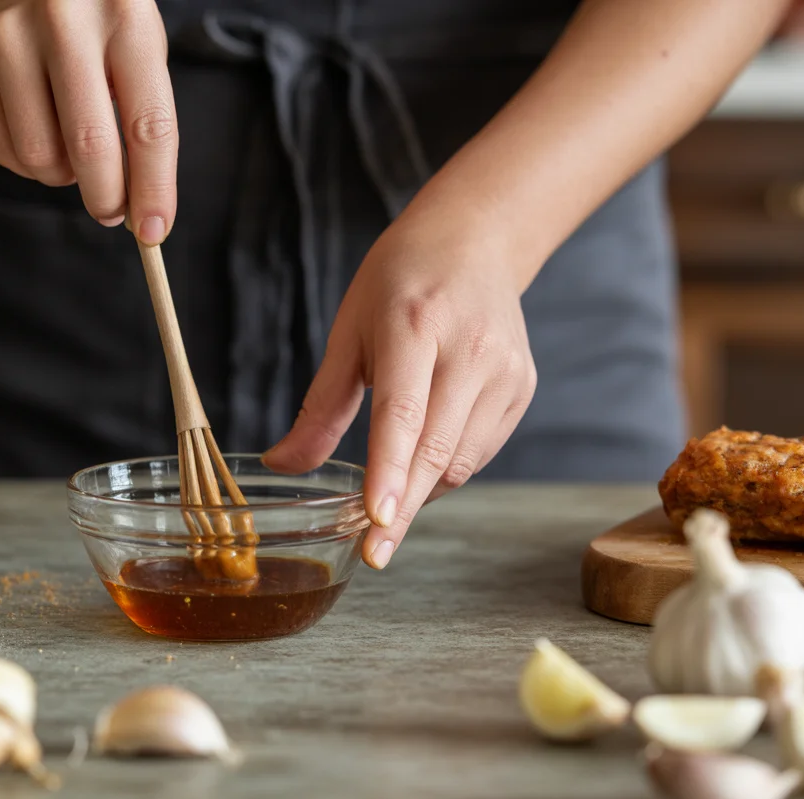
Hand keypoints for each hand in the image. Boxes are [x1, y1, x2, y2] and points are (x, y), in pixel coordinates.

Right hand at [0, 0, 176, 242]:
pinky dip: (30, 166)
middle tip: (112, 212)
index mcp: (125, 14)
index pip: (149, 124)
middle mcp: (64, 18)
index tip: (154, 231)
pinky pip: (5, 152)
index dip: (154, 188)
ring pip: (41, 157)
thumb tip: (145, 213)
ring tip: (73, 153)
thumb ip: (145, 124)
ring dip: (64, 177)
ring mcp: (8, 36)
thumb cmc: (98, 35)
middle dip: (106, 198)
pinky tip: (42, 135)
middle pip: (90, 146)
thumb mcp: (137, 55)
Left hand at [261, 207, 537, 569]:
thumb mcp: (348, 331)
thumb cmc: (399, 281)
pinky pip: (479, 451)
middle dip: (402, 508)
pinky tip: (423, 455)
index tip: (376, 522)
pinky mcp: (522, 387)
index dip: (388, 472)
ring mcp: (504, 371)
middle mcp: (469, 349)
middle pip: (434, 450)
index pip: (402, 413)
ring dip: (420, 488)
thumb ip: (320, 406)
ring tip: (390, 488)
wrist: (475, 240)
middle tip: (373, 552)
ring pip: (459, 460)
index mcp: (415, 325)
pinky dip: (446, 468)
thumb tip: (281, 465)